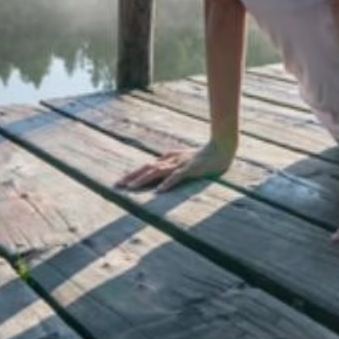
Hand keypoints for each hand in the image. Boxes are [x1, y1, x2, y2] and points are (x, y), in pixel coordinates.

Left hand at [114, 142, 232, 192]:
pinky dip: (167, 183)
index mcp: (169, 158)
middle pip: (148, 168)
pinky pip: (177, 177)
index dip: (133, 174)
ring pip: (158, 172)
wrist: (222, 147)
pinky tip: (158, 191)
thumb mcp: (183, 159)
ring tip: (131, 189)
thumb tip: (156, 168)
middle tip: (117, 186)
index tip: (119, 183)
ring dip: (144, 180)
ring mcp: (181, 164)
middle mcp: (171, 160)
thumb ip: (170, 162)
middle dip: (132, 177)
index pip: (147, 167)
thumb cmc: (203, 155)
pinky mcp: (191, 168)